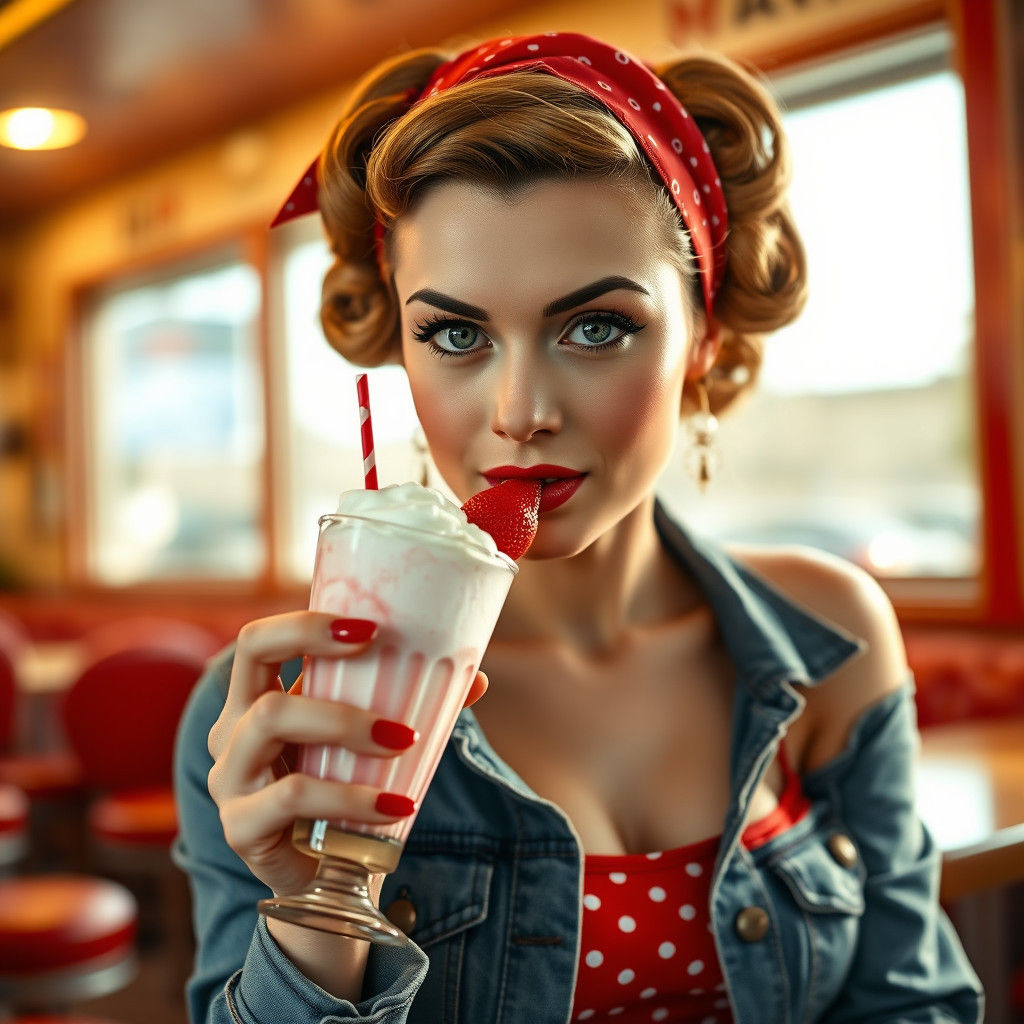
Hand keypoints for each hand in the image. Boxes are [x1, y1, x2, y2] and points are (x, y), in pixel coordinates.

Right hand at [206, 611, 487, 898]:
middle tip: (377, 650)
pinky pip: (293, 797)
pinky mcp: (241, 827)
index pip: (261, 640)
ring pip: (272, 720)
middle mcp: (231, 729)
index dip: (305, 623)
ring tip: (403, 738)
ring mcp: (229, 778)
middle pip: (251, 658)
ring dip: (345, 721)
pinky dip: (351, 796)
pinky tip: (396, 804)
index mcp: (254, 698)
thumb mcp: (366, 742)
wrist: (323, 879)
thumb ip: (407, 707)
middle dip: (315, 644)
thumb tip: (475, 679)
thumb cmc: (340, 791)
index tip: (369, 626)